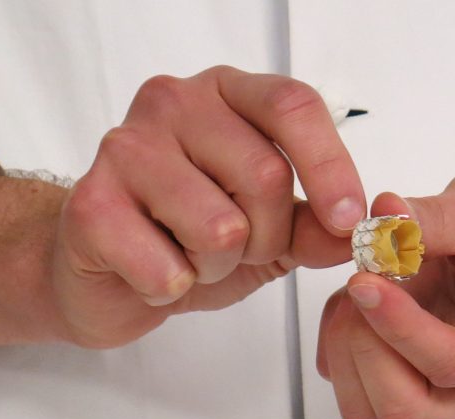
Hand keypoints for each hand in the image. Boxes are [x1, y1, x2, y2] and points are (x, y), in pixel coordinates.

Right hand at [54, 66, 364, 346]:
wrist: (108, 273)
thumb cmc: (189, 238)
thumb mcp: (271, 232)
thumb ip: (317, 228)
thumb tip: (364, 234)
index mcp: (228, 95)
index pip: (293, 105)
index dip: (330, 166)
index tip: (348, 221)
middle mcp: (174, 103)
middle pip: (266, 175)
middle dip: (266, 238)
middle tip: (233, 246)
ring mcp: (126, 146)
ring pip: (221, 227)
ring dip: (217, 266)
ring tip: (188, 255)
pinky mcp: (90, 202)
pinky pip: (168, 268)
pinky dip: (173, 288)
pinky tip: (152, 270)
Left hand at [317, 155, 454, 418]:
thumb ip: (429, 220)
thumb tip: (378, 220)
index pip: (450, 363)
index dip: (396, 325)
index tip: (364, 280)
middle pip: (406, 408)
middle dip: (366, 345)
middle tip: (361, 281)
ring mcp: (453, 397)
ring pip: (374, 413)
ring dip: (348, 354)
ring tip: (359, 291)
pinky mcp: (420, 387)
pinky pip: (360, 395)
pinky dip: (341, 354)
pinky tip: (359, 306)